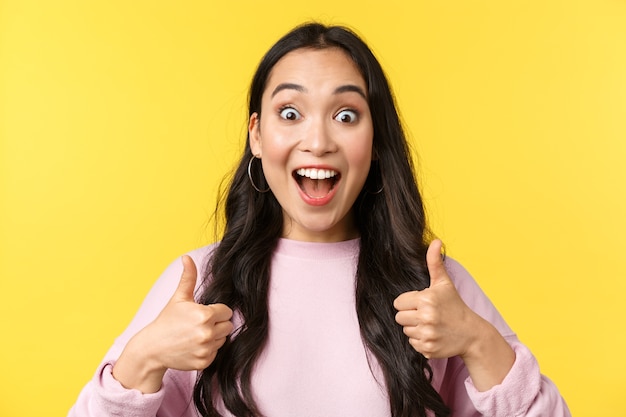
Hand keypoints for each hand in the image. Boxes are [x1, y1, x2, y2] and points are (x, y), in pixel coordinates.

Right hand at [113, 255, 232, 391]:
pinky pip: (216, 353)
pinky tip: (194, 346)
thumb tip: (187, 257)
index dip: (216, 311)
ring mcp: (206, 349)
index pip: (227, 311)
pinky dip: (208, 350)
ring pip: (223, 339)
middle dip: (217, 323)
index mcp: (205, 315)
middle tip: (199, 324)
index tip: (204, 313)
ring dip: (214, 337)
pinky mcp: (204, 362)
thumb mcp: (178, 298)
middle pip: (228, 325)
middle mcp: (207, 333)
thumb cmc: (167, 320)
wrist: (152, 348)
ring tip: (195, 335)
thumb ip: (188, 277)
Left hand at [393, 239, 481, 359]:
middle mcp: (426, 318)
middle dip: (410, 315)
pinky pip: (412, 343)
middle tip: (426, 314)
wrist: (472, 333)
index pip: (398, 303)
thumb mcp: (444, 283)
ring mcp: (427, 335)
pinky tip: (433, 335)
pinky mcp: (428, 349)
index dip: (408, 302)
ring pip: (405, 330)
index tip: (422, 303)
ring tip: (431, 324)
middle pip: (399, 317)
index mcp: (426, 300)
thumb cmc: (454, 305)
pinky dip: (420, 340)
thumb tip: (435, 241)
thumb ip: (434, 262)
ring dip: (415, 328)